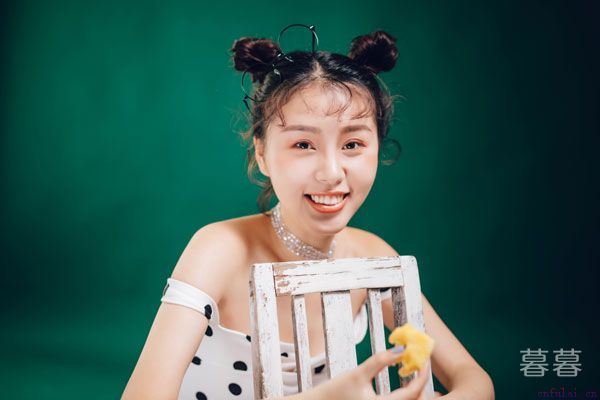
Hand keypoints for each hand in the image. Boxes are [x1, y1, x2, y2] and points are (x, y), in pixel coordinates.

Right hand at [314, 348, 432, 399]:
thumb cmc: (336, 391)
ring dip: (416, 390)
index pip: (413, 392)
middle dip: (422, 384)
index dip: (422, 374)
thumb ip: (379, 361)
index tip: (424, 359)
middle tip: (421, 364)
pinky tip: (404, 384)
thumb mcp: (358, 373)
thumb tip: (400, 350)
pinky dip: (407, 396)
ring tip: (414, 372)